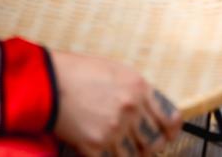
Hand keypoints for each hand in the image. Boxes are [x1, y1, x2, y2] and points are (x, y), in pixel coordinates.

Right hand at [51, 50, 181, 155]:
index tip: (169, 134)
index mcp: (139, 88)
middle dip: (152, 146)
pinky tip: (104, 150)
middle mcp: (131, 109)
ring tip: (122, 148)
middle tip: (144, 146)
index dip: (172, 130)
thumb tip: (150, 111)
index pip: (170, 118)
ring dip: (130, 154)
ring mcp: (113, 129)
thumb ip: (138, 92)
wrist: (48, 82)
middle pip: (155, 141)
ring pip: (134, 156)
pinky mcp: (94, 145)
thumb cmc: (80, 73)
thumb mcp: (118, 72)